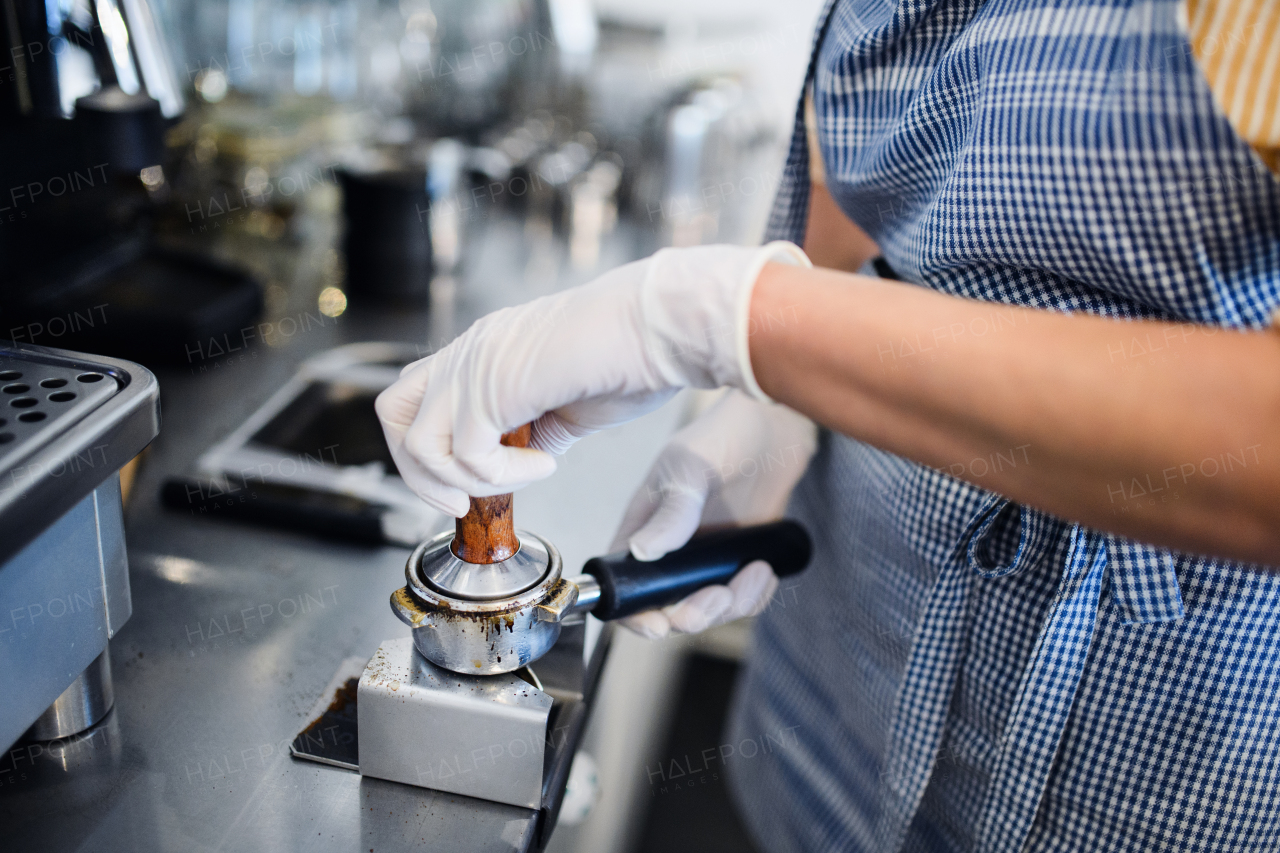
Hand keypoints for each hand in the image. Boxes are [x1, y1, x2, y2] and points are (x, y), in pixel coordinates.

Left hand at [376, 243, 809, 516]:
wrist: (662, 327)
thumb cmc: (634, 358)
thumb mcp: (569, 407)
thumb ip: (533, 433)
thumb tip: (518, 467)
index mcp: (484, 352)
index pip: (417, 400)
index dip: (427, 452)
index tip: (468, 486)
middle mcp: (471, 351)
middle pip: (392, 413)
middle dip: (419, 473)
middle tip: (464, 501)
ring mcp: (478, 363)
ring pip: (419, 443)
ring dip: (465, 481)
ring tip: (522, 478)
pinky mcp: (495, 383)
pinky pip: (467, 454)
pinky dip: (504, 475)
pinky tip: (546, 465)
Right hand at [612, 389, 817, 637]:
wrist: (775, 424)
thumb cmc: (722, 434)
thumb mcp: (690, 467)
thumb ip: (672, 511)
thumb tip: (644, 552)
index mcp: (644, 528)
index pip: (625, 585)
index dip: (635, 614)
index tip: (658, 624)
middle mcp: (671, 549)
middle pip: (668, 608)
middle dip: (693, 614)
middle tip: (716, 597)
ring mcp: (706, 557)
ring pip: (710, 609)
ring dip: (732, 606)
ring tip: (753, 573)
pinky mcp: (740, 558)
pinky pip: (744, 597)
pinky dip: (756, 595)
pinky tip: (765, 568)